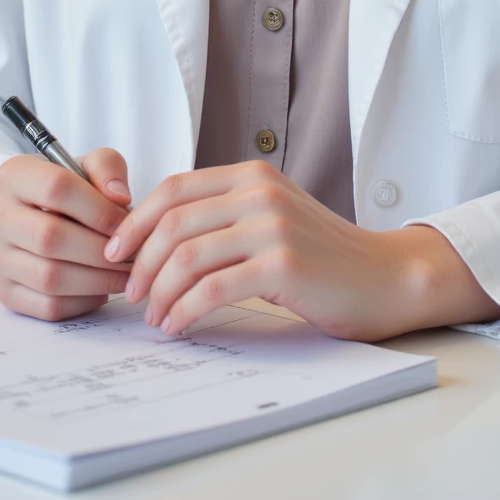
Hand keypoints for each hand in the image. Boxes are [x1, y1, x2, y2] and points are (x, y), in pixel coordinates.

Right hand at [0, 149, 133, 321]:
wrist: (23, 219)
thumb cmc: (62, 193)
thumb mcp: (84, 167)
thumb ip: (106, 168)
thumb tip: (121, 199)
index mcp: (14, 176)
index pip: (57, 188)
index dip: (99, 208)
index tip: (127, 222)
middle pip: (51, 237)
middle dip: (101, 250)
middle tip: (132, 255)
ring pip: (50, 277)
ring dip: (97, 280)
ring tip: (124, 274)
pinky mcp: (4, 292)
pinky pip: (47, 306)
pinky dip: (83, 301)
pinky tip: (102, 289)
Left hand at [103, 160, 499, 341]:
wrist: (384, 276)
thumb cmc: (322, 257)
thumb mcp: (269, 219)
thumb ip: (224, 216)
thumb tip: (156, 240)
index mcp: (250, 175)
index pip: (173, 188)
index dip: (135, 221)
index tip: (115, 253)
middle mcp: (259, 192)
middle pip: (173, 222)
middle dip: (140, 262)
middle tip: (132, 294)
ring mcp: (272, 225)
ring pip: (187, 256)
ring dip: (159, 292)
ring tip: (155, 317)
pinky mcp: (283, 264)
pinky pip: (213, 288)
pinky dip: (185, 309)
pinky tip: (178, 325)